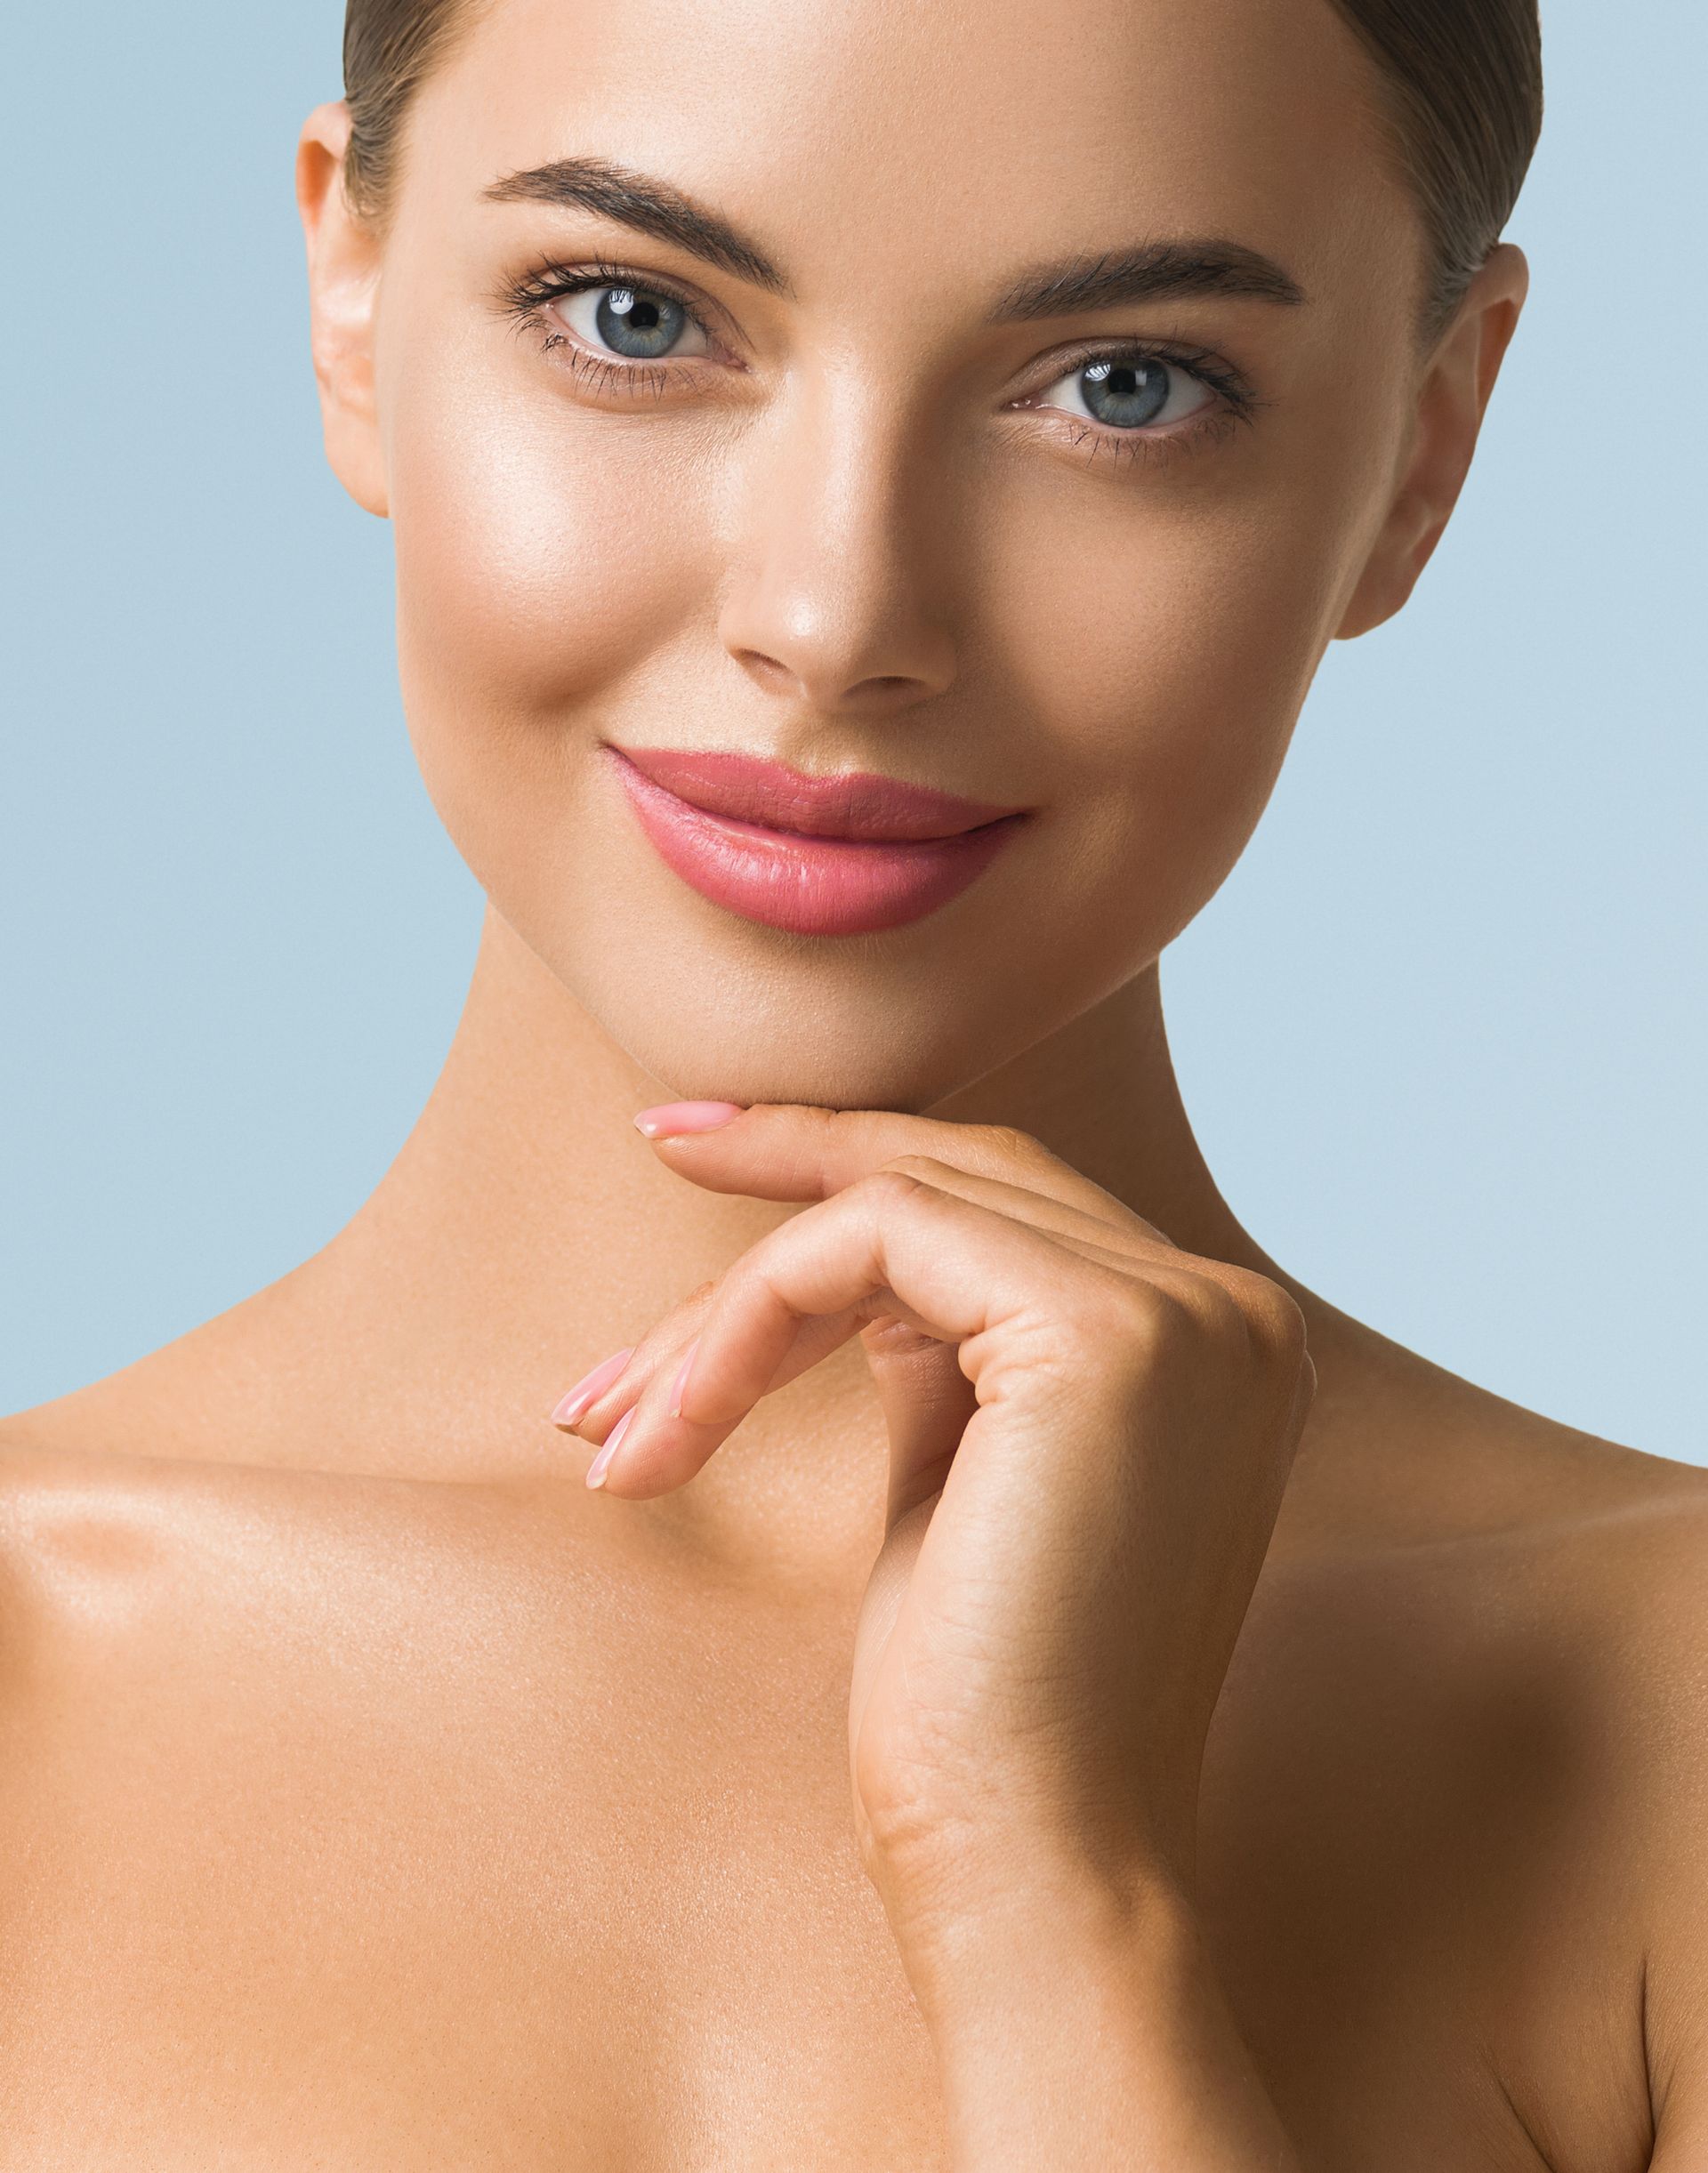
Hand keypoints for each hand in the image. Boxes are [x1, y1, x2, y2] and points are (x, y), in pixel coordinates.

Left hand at [554, 1103, 1313, 1955]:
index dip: (849, 1165)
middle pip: (961, 1171)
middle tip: (652, 1145)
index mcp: (1207, 1344)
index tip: (706, 1147)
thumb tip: (834, 1256)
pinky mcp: (1105, 1336)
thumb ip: (935, 1350)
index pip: (1006, 1201)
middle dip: (786, 1167)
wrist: (1031, 1870)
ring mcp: (1183, 1315)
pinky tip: (668, 1424)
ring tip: (612, 1410)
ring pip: (900, 1202)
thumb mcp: (956, 1481)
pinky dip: (748, 1317)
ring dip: (731, 1301)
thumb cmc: (975, 1715)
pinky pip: (876, 1241)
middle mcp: (1226, 1309)